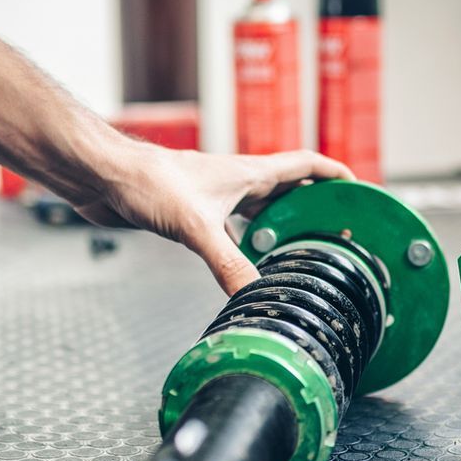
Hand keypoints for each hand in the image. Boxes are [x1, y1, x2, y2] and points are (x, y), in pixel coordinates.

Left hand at [77, 142, 353, 293]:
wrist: (103, 177)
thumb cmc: (147, 183)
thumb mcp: (195, 227)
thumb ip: (227, 263)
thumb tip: (254, 295)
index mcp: (248, 174)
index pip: (305, 165)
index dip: (333, 174)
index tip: (357, 188)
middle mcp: (235, 182)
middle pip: (288, 189)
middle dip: (314, 205)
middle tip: (334, 229)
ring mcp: (214, 196)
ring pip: (260, 208)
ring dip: (281, 224)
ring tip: (299, 250)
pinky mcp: (192, 211)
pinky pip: (232, 226)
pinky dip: (246, 241)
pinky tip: (244, 261)